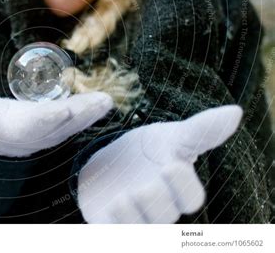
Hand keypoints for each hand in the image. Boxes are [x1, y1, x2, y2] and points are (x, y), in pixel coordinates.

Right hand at [0, 89, 113, 156]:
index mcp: (12, 131)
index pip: (31, 126)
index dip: (46, 119)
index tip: (64, 109)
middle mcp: (33, 135)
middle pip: (60, 126)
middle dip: (81, 116)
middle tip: (102, 103)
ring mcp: (47, 133)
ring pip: (71, 125)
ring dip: (90, 114)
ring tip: (107, 102)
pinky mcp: (55, 127)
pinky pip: (74, 121)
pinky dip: (88, 112)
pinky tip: (103, 103)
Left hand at [77, 105, 242, 222]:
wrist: (108, 164)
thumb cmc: (147, 152)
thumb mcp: (168, 137)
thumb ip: (200, 130)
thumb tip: (235, 111)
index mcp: (178, 190)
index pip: (190, 197)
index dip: (183, 186)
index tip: (169, 165)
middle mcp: (160, 210)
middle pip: (166, 216)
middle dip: (156, 203)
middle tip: (142, 188)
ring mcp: (136, 220)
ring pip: (142, 230)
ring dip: (133, 218)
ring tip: (123, 198)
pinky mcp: (112, 225)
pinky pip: (116, 233)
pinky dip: (115, 224)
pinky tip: (110, 207)